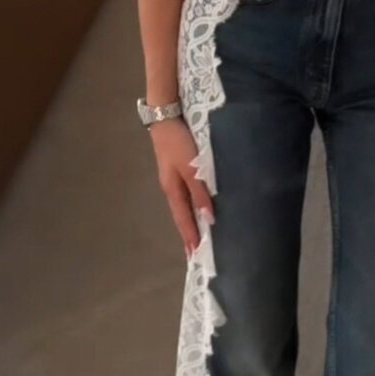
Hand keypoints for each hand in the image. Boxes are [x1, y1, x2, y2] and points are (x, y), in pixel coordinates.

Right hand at [146, 117, 215, 257]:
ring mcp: (174, 179)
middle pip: (182, 216)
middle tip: (197, 254)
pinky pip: (187, 195)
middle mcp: (172, 188)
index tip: (196, 257)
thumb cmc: (178, 144)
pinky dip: (192, 207)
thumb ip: (200, 192)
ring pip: (184, 206)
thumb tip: (209, 219)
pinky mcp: (178, 170)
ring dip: (191, 222)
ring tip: (199, 237)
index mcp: (173, 191)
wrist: (166, 118)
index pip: (184, 220)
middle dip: (189, 235)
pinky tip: (199, 208)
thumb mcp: (191, 168)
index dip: (190, 238)